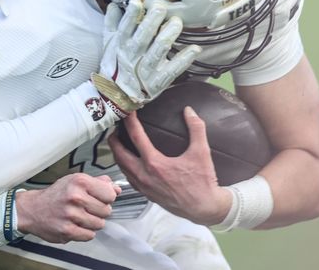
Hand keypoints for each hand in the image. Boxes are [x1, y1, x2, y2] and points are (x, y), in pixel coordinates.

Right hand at [15, 174, 120, 242]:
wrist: (33, 209)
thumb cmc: (57, 194)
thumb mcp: (75, 181)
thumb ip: (98, 183)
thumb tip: (117, 189)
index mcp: (79, 181)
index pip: (110, 194)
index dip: (107, 197)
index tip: (101, 198)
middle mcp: (76, 197)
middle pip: (106, 210)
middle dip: (100, 211)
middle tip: (88, 208)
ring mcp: (71, 215)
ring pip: (99, 224)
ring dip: (93, 222)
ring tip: (81, 216)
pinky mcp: (67, 230)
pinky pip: (90, 235)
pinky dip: (85, 232)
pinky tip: (77, 225)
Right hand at [92, 1, 200, 114]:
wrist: (117, 94)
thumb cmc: (115, 64)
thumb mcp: (109, 43)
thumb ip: (111, 23)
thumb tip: (115, 4)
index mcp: (121, 45)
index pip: (125, 29)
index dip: (130, 16)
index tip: (137, 2)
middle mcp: (133, 56)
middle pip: (143, 37)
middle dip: (152, 21)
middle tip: (161, 7)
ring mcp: (147, 69)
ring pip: (158, 51)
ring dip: (168, 36)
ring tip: (176, 22)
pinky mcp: (158, 81)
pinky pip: (173, 70)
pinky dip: (184, 60)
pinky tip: (195, 49)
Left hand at [109, 107, 231, 225]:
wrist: (204, 208)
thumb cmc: (202, 182)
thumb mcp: (202, 152)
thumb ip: (196, 128)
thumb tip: (189, 111)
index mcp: (155, 163)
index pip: (136, 137)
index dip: (130, 122)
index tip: (127, 112)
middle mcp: (145, 175)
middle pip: (119, 154)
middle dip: (114, 140)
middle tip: (114, 128)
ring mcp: (144, 187)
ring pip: (122, 167)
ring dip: (117, 154)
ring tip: (118, 143)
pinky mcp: (146, 194)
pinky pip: (129, 178)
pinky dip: (124, 167)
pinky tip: (128, 162)